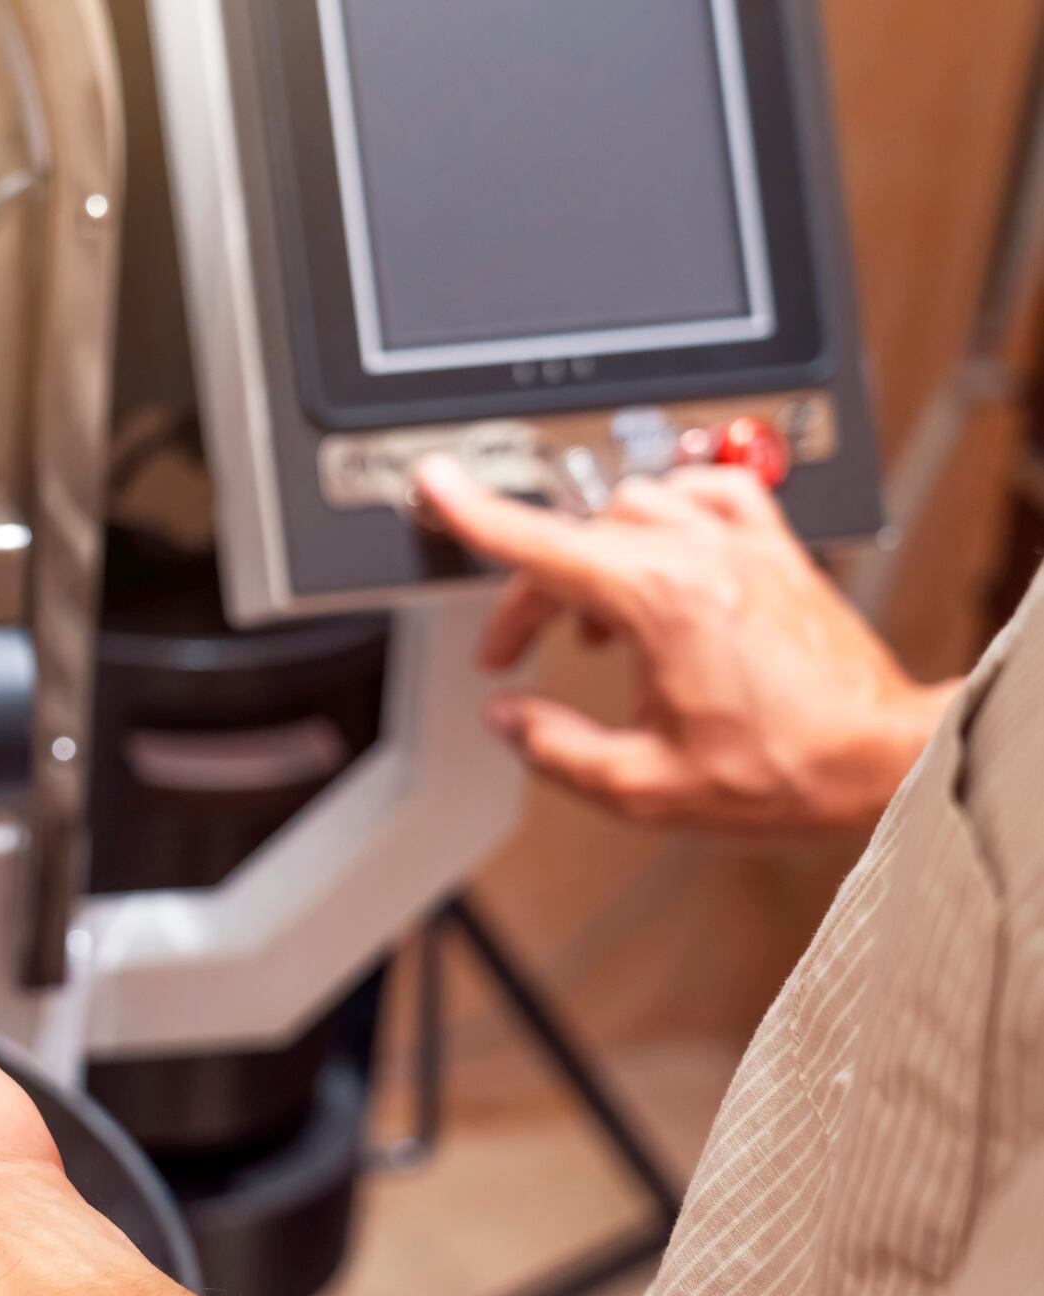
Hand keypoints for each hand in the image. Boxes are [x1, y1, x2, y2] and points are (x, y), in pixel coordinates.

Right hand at [417, 459, 958, 832]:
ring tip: (595, 616)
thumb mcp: (644, 787)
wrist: (880, 759)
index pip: (541, 543)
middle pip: (578, 536)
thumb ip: (556, 749)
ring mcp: (741, 543)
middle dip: (536, 591)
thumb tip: (510, 719)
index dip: (476, 513)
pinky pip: (708, 489)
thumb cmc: (788, 769)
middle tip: (519, 647)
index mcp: (658, 603)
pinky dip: (669, 510)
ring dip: (597, 551)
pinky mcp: (774, 548)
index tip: (438, 484)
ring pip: (635, 503)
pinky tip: (663, 552)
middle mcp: (699, 556)